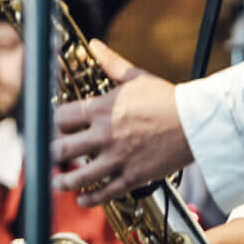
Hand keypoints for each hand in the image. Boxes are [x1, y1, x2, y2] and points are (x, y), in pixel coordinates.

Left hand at [50, 38, 192, 203]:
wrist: (195, 124)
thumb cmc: (166, 99)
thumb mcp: (135, 76)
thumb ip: (111, 63)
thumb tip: (95, 44)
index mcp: (102, 109)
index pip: (61, 118)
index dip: (53, 123)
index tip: (52, 126)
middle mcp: (104, 135)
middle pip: (64, 148)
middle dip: (53, 152)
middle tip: (48, 154)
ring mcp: (117, 158)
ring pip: (80, 176)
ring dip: (64, 180)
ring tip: (57, 182)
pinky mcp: (132, 176)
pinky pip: (106, 192)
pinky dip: (91, 198)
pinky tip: (83, 198)